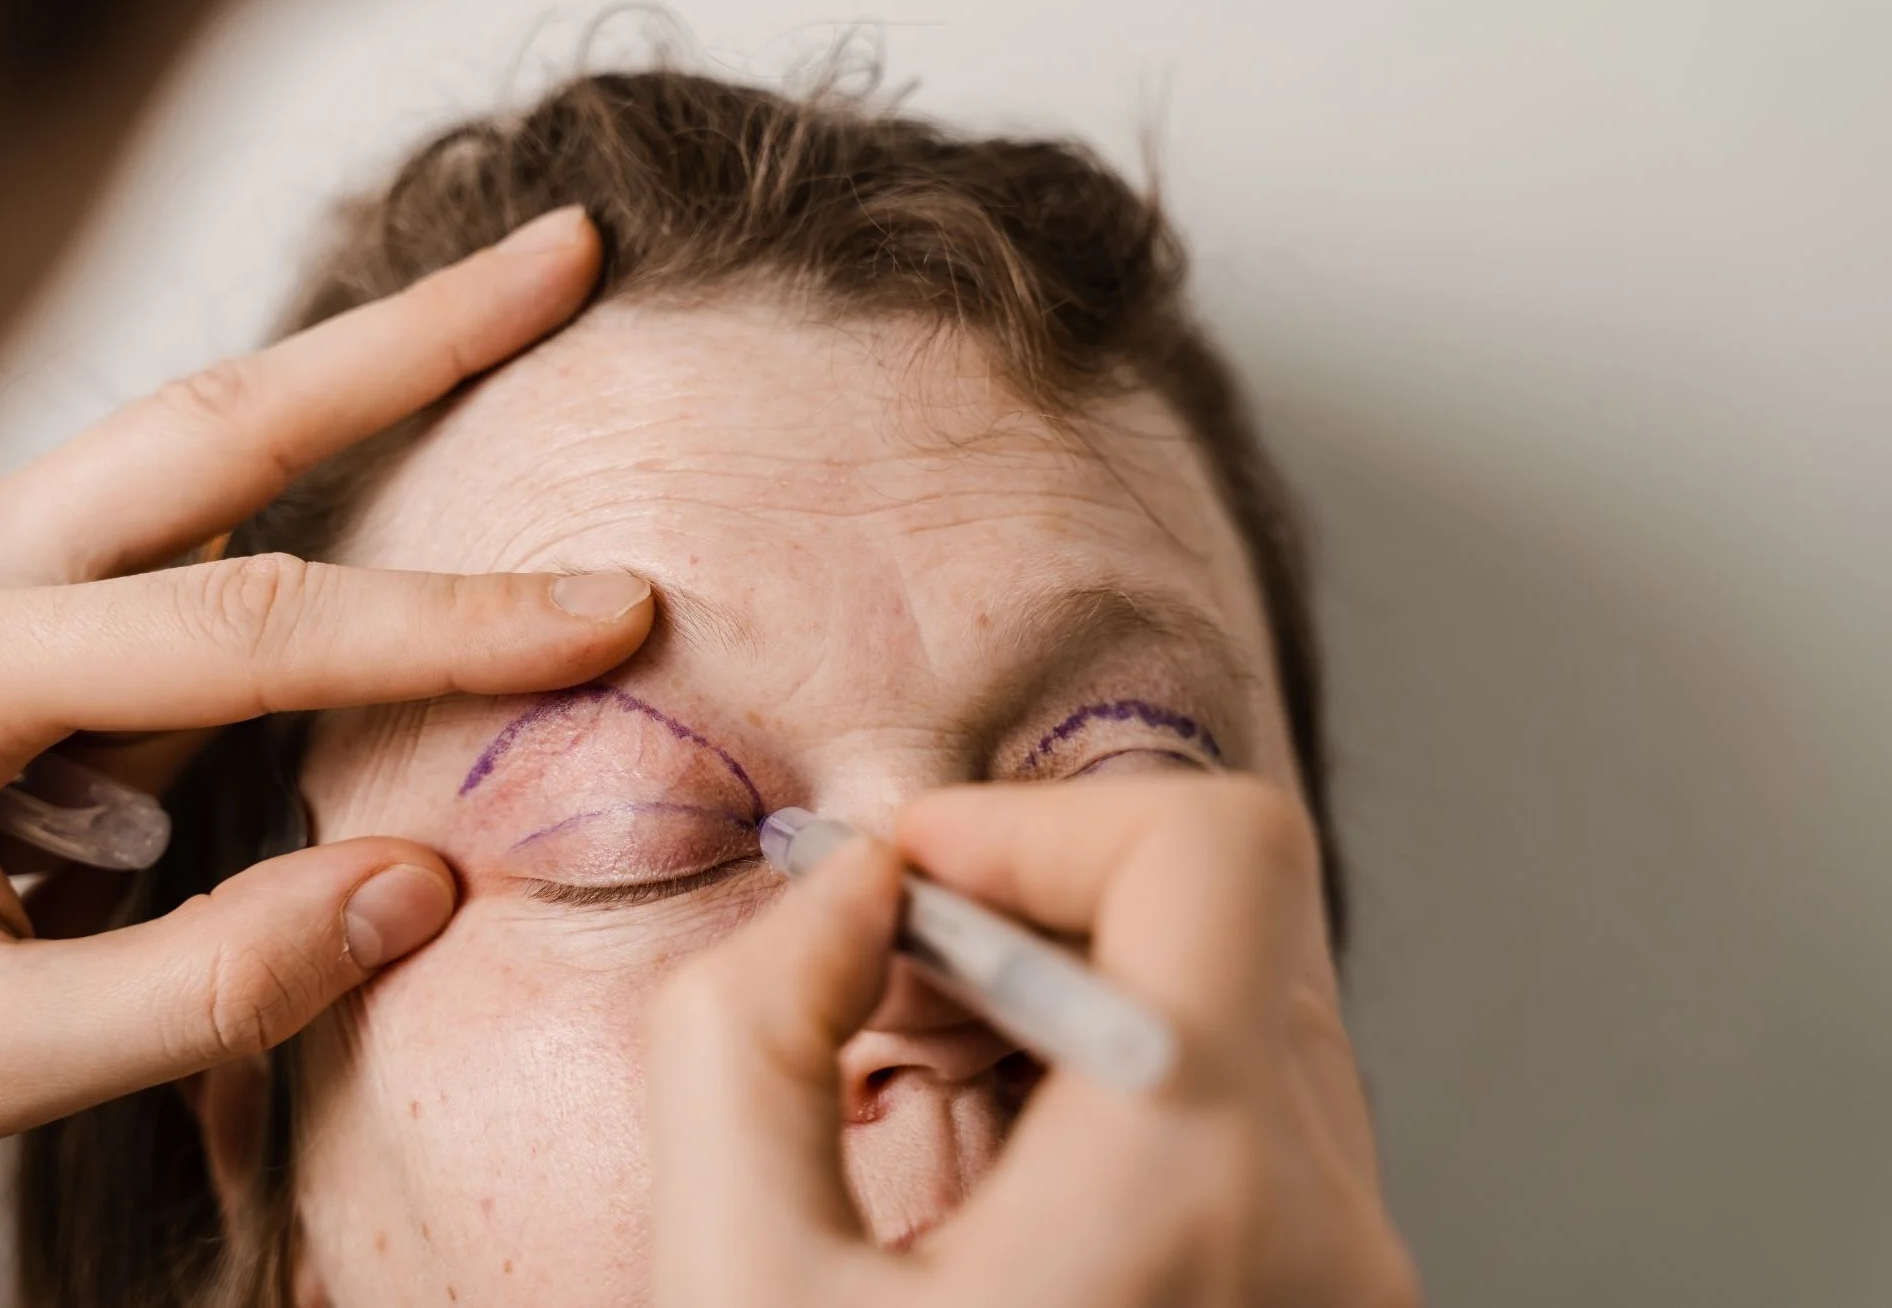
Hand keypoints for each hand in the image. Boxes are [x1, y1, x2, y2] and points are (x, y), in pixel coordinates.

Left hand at [0, 206, 651, 1188]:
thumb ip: (192, 987)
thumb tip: (423, 885)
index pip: (249, 627)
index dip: (451, 622)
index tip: (613, 615)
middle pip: (222, 423)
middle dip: (415, 335)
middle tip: (570, 252)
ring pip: (204, 448)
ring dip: (371, 370)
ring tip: (523, 300)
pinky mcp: (3, 609)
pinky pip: (181, 527)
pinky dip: (313, 473)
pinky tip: (403, 444)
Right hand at [646, 775, 1419, 1307]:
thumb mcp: (730, 1285)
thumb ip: (750, 1028)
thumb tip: (847, 889)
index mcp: (1196, 1191)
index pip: (1213, 845)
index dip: (1033, 817)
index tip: (899, 890)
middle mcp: (1325, 1232)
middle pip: (1221, 918)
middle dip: (1026, 907)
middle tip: (880, 987)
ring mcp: (1347, 1286)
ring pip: (1235, 1010)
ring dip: (1063, 998)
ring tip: (915, 1090)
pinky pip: (1246, 1116)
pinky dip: (1111, 1087)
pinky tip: (986, 1173)